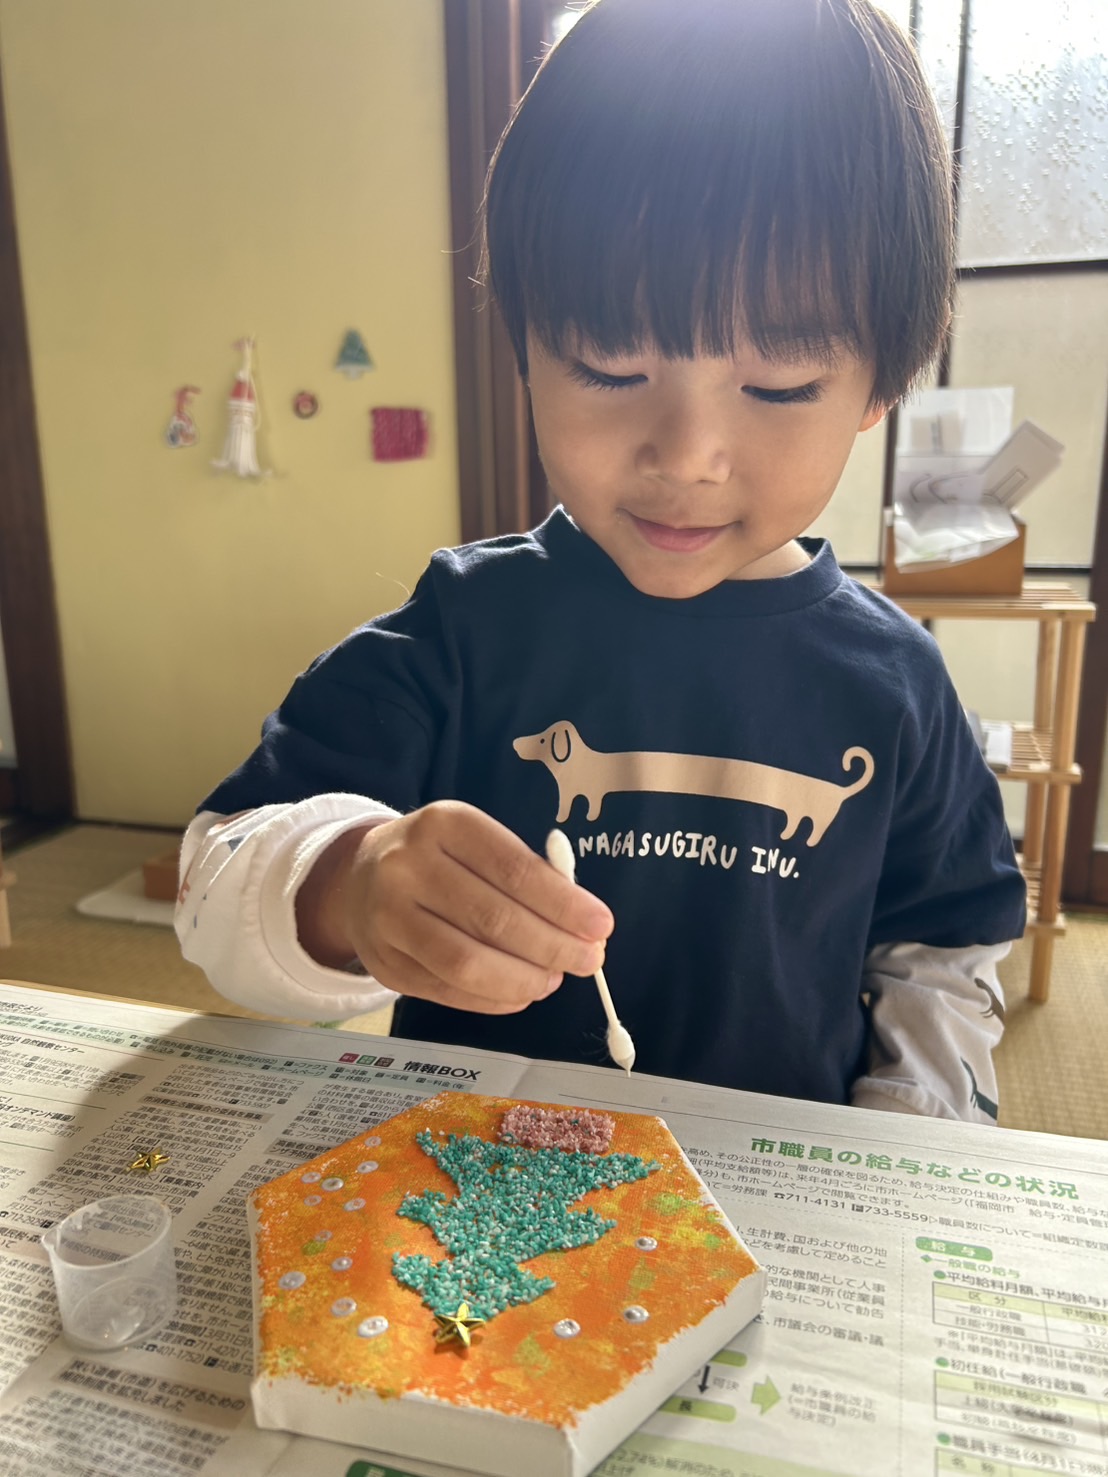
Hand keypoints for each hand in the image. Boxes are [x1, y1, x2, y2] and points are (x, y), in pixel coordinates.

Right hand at [295, 801, 612, 1013]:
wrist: (361, 877)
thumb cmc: (441, 859)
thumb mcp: (478, 843)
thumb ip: (528, 876)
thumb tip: (584, 927)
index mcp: (444, 824)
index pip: (514, 869)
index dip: (563, 904)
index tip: (600, 926)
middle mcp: (408, 867)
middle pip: (493, 919)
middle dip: (553, 946)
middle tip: (588, 961)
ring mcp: (389, 917)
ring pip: (468, 962)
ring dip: (523, 979)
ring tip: (553, 979)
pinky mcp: (385, 963)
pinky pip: (448, 989)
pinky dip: (494, 998)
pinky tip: (520, 993)